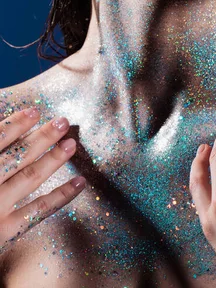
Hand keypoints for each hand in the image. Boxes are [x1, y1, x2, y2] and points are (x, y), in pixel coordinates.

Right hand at [0, 106, 85, 255]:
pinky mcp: (6, 232)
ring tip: (71, 143)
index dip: (15, 124)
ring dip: (54, 159)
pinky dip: (62, 196)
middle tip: (63, 121)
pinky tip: (80, 182)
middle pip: (17, 156)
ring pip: (30, 178)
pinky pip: (39, 211)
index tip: (35, 110)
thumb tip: (3, 120)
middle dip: (42, 137)